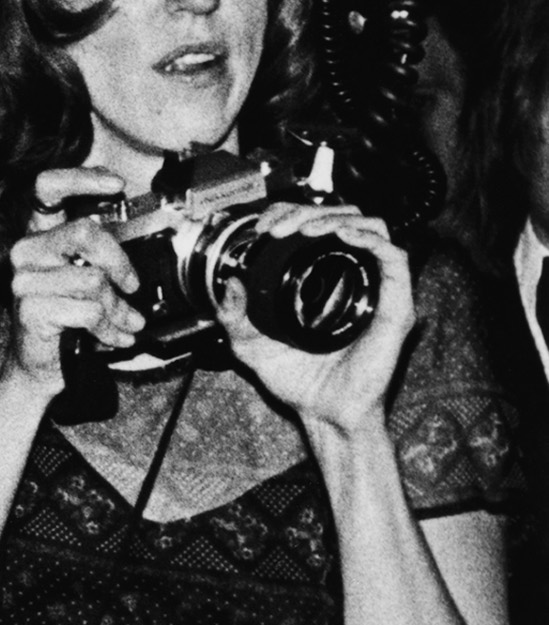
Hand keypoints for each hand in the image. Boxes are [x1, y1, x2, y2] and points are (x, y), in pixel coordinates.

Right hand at [0, 168, 141, 395]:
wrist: (40, 364)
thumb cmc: (65, 317)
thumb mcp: (83, 277)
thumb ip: (100, 255)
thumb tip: (139, 241)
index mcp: (40, 236)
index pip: (47, 189)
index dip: (81, 179)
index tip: (116, 185)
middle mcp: (26, 252)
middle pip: (84, 233)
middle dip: (119, 260)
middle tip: (131, 283)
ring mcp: (24, 280)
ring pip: (93, 280)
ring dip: (119, 308)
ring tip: (125, 322)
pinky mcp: (30, 308)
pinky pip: (89, 310)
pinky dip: (110, 327)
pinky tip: (114, 336)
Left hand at [219, 203, 412, 438]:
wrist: (322, 412)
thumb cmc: (297, 380)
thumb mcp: (249, 343)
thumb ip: (234, 314)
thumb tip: (229, 281)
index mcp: (325, 279)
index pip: (318, 227)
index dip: (293, 214)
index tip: (264, 225)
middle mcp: (354, 277)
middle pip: (345, 218)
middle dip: (309, 211)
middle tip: (278, 226)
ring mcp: (378, 290)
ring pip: (373, 227)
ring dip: (336, 218)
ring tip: (304, 229)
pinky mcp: (396, 306)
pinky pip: (394, 259)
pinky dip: (369, 239)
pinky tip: (341, 236)